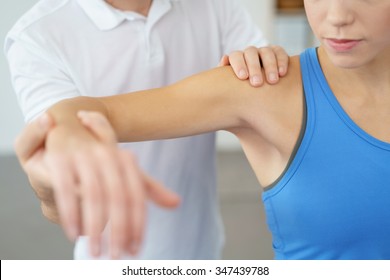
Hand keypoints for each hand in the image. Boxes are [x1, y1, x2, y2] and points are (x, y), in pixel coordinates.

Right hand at [15, 112, 179, 258]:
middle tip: (116, 256)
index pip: (136, 196)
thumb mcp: (124, 171)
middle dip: (118, 231)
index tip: (135, 249)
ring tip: (95, 252)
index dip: (137, 224)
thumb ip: (149, 188)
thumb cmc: (99, 160)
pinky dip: (71, 214)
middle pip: (118, 198)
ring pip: (94, 196)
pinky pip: (67, 191)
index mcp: (125, 160)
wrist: (66, 132)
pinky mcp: (61, 160)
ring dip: (95, 228)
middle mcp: (108, 156)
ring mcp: (84, 156)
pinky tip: (74, 234)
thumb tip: (177, 203)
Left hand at [219, 45, 288, 86]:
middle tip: (256, 83)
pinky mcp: (277, 53)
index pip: (235, 56)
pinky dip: (281, 61)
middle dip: (254, 67)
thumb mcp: (231, 86)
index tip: (243, 77)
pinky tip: (282, 73)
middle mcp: (250, 53)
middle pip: (251, 53)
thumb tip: (224, 58)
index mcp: (237, 59)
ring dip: (270, 65)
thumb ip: (224, 74)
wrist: (256, 93)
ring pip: (266, 52)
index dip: (238, 64)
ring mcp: (264, 52)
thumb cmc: (240, 91)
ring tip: (272, 81)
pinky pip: (280, 52)